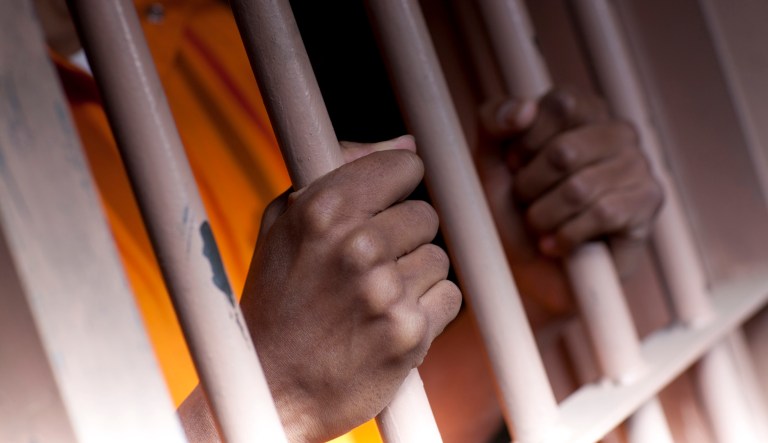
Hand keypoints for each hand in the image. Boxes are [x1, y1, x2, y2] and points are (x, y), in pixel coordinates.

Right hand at [241, 136, 461, 441]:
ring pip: (439, 258)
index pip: (406, 167)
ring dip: (414, 277)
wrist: (272, 385)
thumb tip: (408, 144)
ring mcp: (386, 291)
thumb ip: (341, 169)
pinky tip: (390, 321)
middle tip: (367, 267)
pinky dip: (428, 310)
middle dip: (403, 239)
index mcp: (323, 210)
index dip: (396, 189)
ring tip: (373, 299)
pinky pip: (449, 297)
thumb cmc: (278, 299)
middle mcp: (357, 246)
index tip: (381, 209)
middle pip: (426, 215)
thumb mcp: (285, 222)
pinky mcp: (410, 334)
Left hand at [480, 88, 662, 276]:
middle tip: (526, 203)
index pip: (561, 103)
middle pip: (564, 151)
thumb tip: (525, 107)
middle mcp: (617, 131)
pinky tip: (557, 244)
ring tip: (540, 226)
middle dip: (529, 187)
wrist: (530, 270)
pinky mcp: (647, 203)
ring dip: (544, 217)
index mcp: (582, 110)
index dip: (525, 142)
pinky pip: (601, 215)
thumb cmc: (511, 210)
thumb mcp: (488, 160)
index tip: (514, 166)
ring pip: (579, 189)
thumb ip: (492, 121)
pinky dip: (566, 236)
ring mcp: (638, 166)